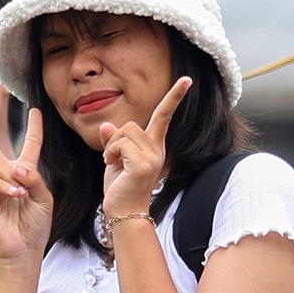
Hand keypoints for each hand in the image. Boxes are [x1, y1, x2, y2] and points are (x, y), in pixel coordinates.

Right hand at [0, 108, 51, 264]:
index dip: (34, 128)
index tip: (35, 111)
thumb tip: (14, 166)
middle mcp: (6, 177)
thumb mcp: (44, 198)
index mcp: (26, 174)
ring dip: (13, 177)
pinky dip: (6, 187)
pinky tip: (15, 196)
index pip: (30, 145)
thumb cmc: (36, 225)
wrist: (23, 248)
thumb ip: (34, 177)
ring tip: (22, 195)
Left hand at [95, 75, 186, 225]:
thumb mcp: (114, 160)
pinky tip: (113, 166)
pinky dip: (111, 153)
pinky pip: (120, 144)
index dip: (174, 97)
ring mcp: (152, 157)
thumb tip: (107, 125)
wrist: (124, 212)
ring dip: (112, 147)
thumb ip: (113, 142)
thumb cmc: (120, 188)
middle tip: (112, 159)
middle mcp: (157, 150)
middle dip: (115, 139)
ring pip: (124, 132)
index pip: (164, 116)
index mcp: (154, 146)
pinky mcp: (143, 164)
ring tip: (113, 163)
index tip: (186, 79)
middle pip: (131, 124)